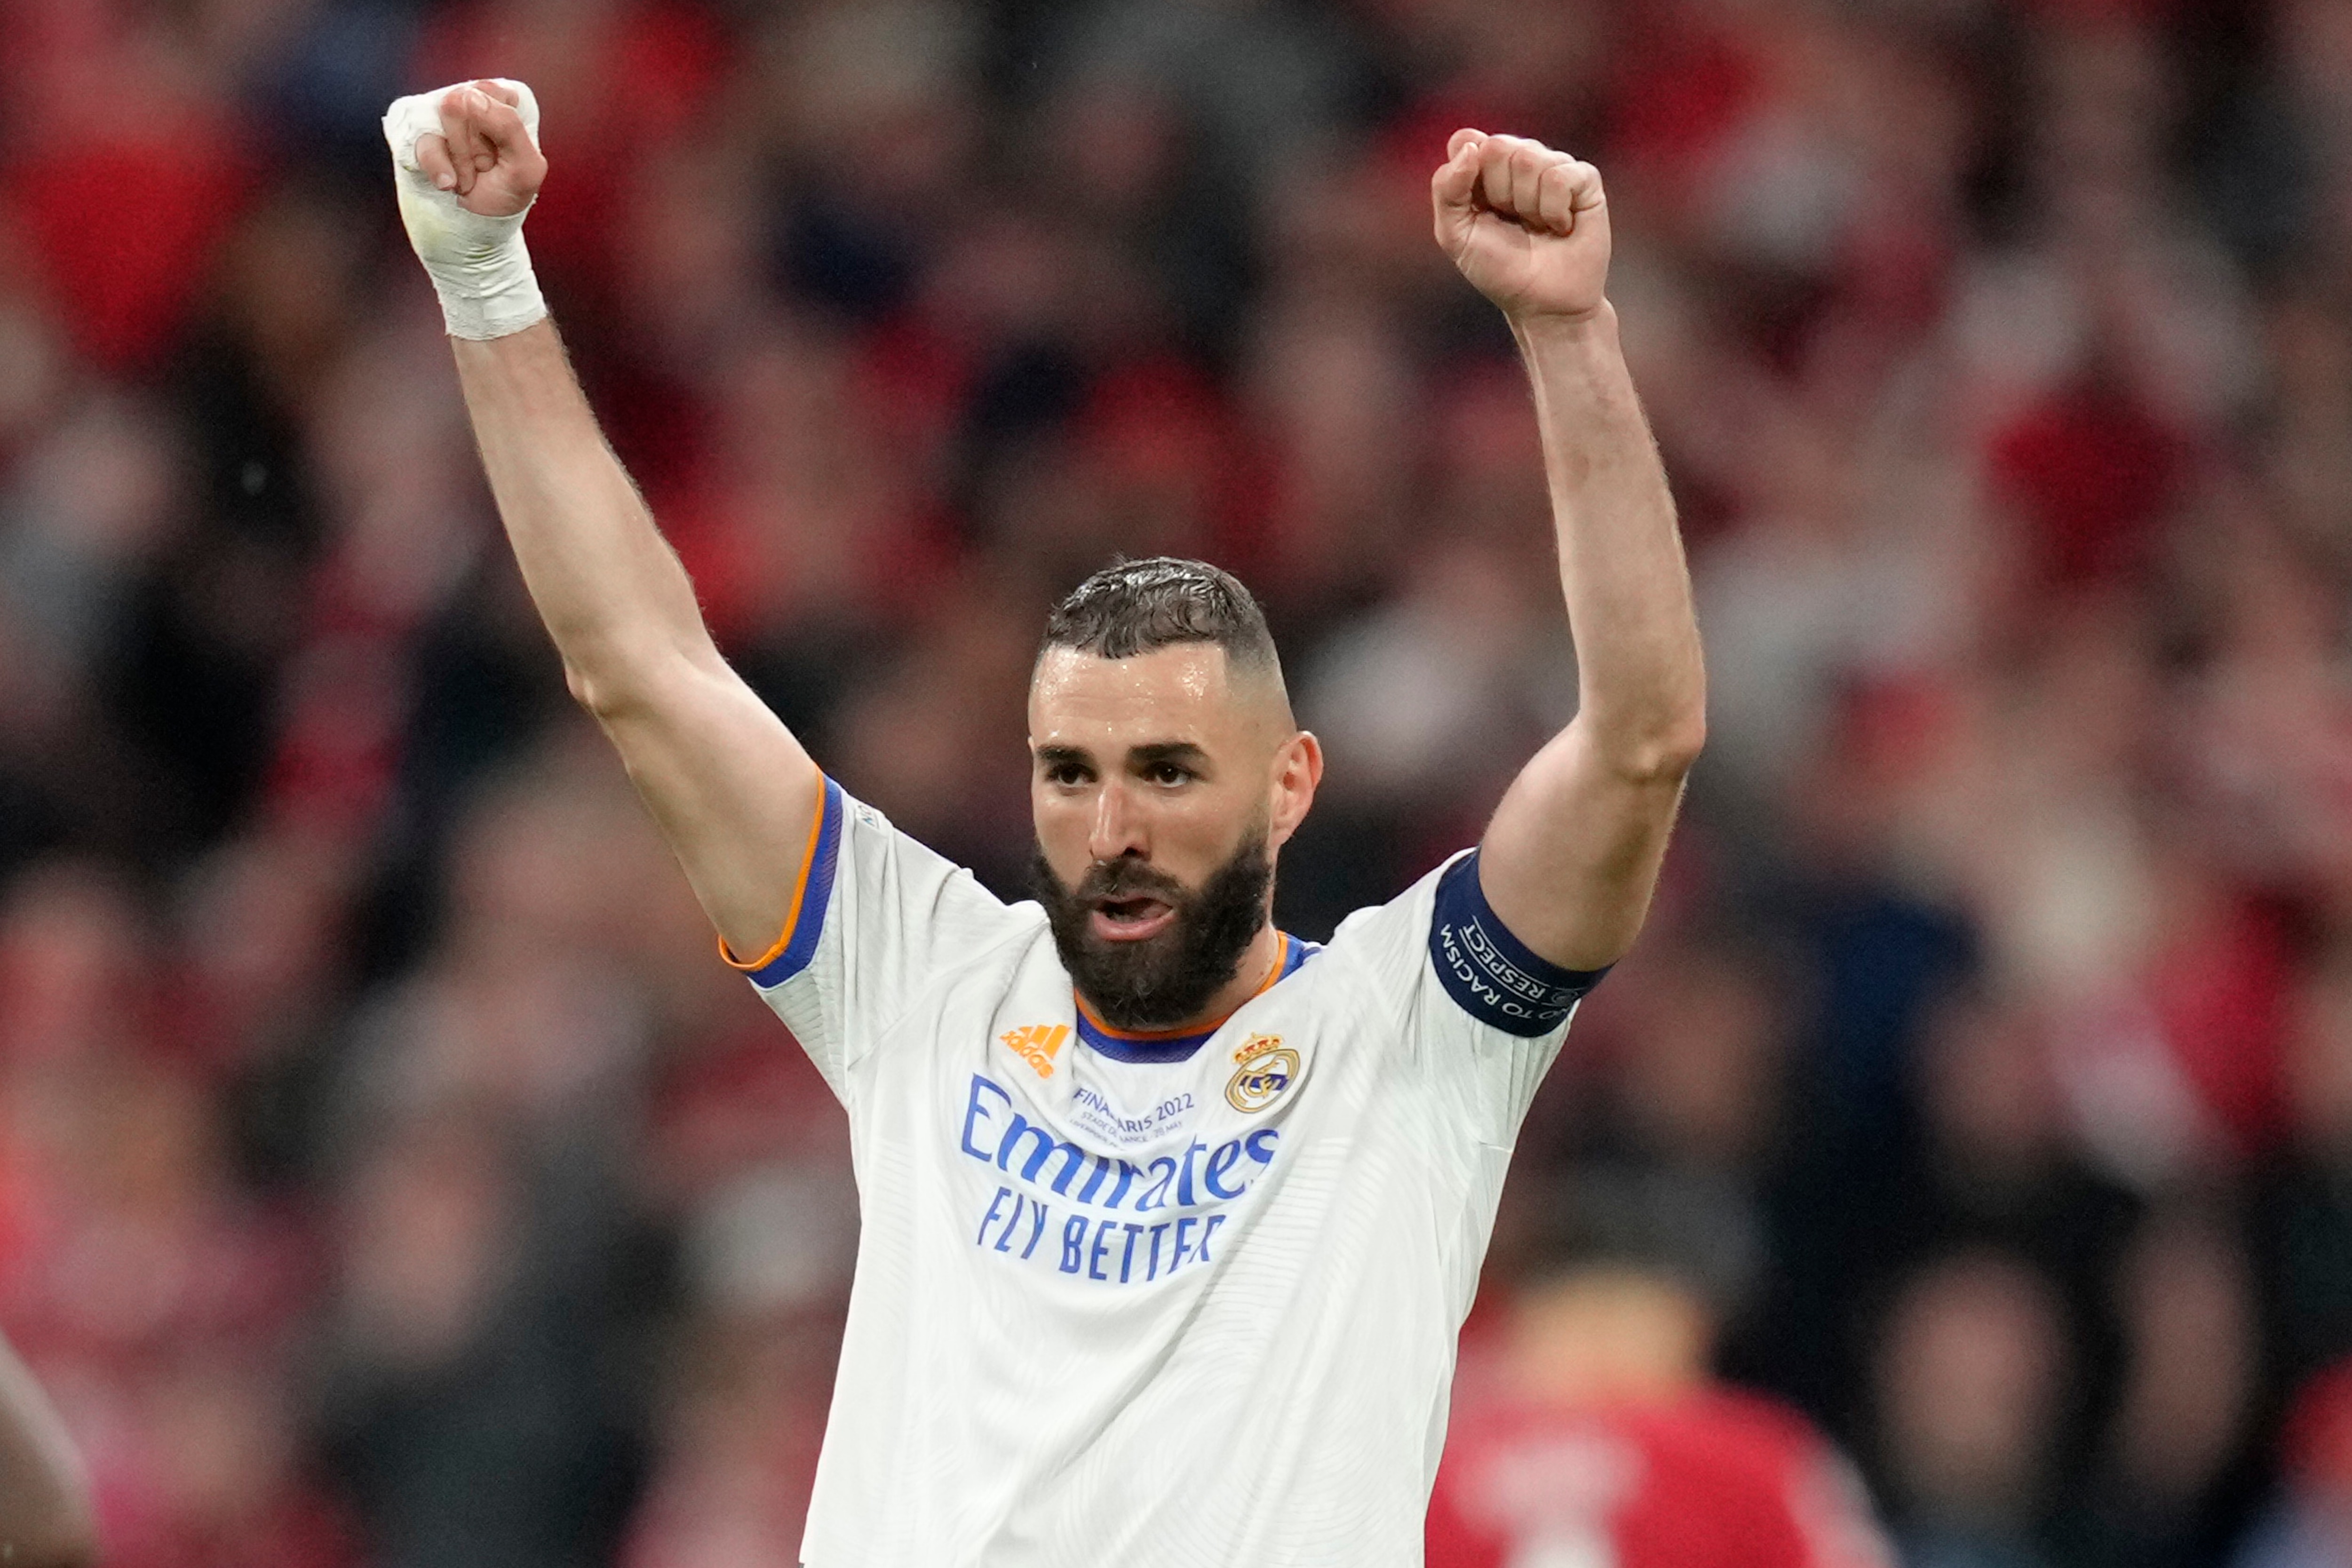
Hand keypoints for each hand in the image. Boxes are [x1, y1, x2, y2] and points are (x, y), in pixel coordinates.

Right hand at [415, 79, 545, 216]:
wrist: (478, 223)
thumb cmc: (507, 191)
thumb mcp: (526, 167)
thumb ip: (509, 127)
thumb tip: (468, 95)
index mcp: (501, 103)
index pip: (493, 90)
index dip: (497, 122)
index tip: (504, 147)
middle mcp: (469, 103)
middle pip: (465, 101)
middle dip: (477, 145)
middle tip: (486, 166)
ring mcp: (441, 119)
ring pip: (443, 117)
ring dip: (460, 158)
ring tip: (470, 178)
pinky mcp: (420, 136)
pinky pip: (423, 141)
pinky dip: (439, 167)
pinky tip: (451, 184)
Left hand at [1431, 131, 1610, 323]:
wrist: (1544, 302)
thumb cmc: (1499, 269)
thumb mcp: (1455, 235)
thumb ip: (1447, 189)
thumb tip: (1471, 146)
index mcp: (1483, 169)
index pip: (1466, 140)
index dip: (1468, 173)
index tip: (1478, 208)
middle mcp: (1519, 160)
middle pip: (1498, 146)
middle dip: (1499, 193)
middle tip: (1511, 221)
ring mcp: (1553, 166)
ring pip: (1530, 158)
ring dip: (1527, 205)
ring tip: (1537, 227)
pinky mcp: (1584, 179)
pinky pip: (1560, 175)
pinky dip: (1554, 209)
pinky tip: (1560, 227)